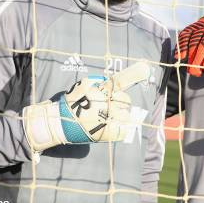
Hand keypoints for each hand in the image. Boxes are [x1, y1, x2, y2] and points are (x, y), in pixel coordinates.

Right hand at [23, 62, 148, 151]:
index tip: (145, 68)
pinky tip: (110, 127)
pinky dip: (120, 130)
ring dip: (119, 115)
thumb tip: (112, 83)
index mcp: (98, 92)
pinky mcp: (106, 134)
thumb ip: (99, 85)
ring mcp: (106, 120)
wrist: (58, 123)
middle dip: (120, 101)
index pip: (118, 81)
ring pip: (125, 115)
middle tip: (109, 105)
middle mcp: (104, 105)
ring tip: (106, 117)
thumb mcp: (83, 86)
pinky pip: (123, 131)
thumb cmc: (71, 104)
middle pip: (125, 99)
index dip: (133, 75)